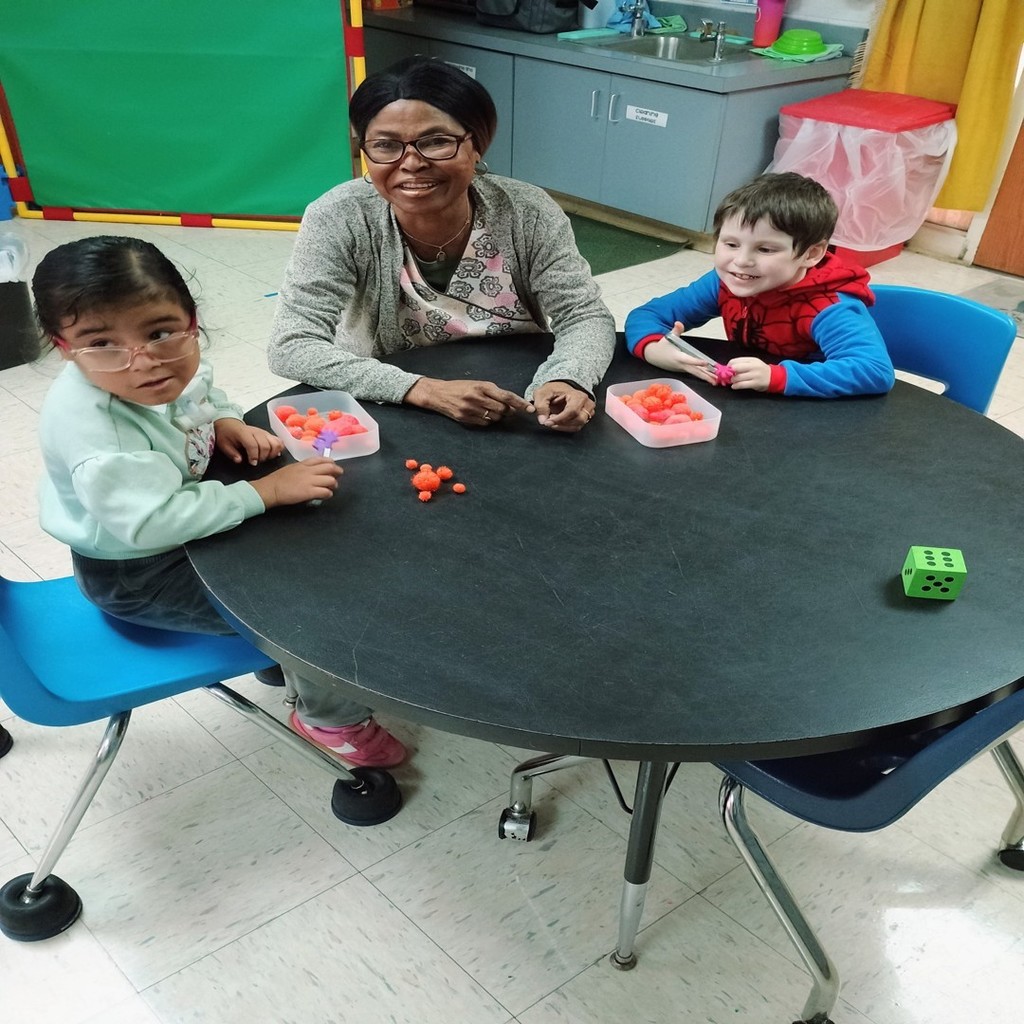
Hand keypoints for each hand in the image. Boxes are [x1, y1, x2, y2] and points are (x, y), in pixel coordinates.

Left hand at [215, 419, 284, 465]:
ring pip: (275, 443)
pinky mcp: (268, 434)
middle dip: (263, 457)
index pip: (253, 445)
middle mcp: (256, 432)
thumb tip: (239, 460)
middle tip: (257, 462)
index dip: (254, 456)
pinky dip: (279, 448)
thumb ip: (231, 453)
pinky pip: (278, 441)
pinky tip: (273, 454)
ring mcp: (263, 432)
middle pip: (265, 445)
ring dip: (272, 453)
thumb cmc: (227, 434)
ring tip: (266, 458)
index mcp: (243, 433)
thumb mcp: (223, 444)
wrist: (230, 424)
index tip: (253, 463)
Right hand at [249, 457, 341, 508]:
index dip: (331, 462)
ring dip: (334, 484)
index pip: (322, 459)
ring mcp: (310, 481)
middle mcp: (309, 470)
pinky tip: (325, 495)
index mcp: (303, 463)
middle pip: (330, 468)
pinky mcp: (310, 492)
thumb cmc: (277, 479)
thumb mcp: (291, 468)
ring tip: (331, 488)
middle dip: (337, 472)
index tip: (333, 466)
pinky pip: (326, 492)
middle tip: (338, 476)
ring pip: (330, 480)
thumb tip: (312, 471)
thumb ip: (303, 468)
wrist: (270, 488)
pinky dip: (328, 494)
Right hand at [404, 377, 531, 426]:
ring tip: (488, 410)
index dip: (520, 403)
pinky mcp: (465, 418)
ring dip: (497, 417)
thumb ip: (494, 393)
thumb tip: (512, 405)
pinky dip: (486, 421)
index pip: (506, 396)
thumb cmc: (460, 387)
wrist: (438, 393)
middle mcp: (477, 397)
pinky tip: (480, 415)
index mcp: (482, 386)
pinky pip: (484, 424)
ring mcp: (470, 409)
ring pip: (494, 418)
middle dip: (507, 411)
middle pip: (502, 410)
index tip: (530, 409)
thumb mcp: (477, 384)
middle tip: (505, 409)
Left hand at [531, 381, 594, 431]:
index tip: (548, 422)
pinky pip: (576, 427)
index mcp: (578, 395)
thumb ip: (541, 406)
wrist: (558, 390)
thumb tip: (543, 420)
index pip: (572, 411)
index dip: (559, 419)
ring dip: (563, 426)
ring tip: (553, 420)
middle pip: (577, 420)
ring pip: (577, 426)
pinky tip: (558, 422)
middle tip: (549, 419)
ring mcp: (588, 411)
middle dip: (561, 423)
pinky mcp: (585, 417)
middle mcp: (586, 403)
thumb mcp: (541, 394)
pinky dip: (566, 427)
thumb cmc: (552, 390)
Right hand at [643, 335, 717, 384]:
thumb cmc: (662, 346)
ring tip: (715, 381)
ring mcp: (683, 368)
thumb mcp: (668, 337)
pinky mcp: (684, 369)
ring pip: (695, 373)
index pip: (688, 359)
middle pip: (694, 371)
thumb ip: (676, 330)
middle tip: (715, 380)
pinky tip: (710, 377)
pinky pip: (694, 373)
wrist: (654, 356)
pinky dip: (702, 375)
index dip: (696, 361)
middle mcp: (681, 365)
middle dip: (704, 376)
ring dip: (705, 377)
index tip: (705, 362)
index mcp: (678, 357)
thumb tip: (678, 323)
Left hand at [725, 357, 771, 390]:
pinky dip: (736, 386)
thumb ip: (742, 364)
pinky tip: (734, 386)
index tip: (727, 370)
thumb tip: (728, 368)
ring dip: (732, 380)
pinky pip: (742, 385)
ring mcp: (755, 375)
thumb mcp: (753, 363)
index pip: (734, 361)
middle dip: (730, 373)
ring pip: (738, 377)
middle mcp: (753, 366)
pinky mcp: (755, 383)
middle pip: (735, 368)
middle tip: (729, 376)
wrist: (773, 377)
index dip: (728, 366)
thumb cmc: (760, 370)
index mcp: (751, 360)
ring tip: (733, 381)